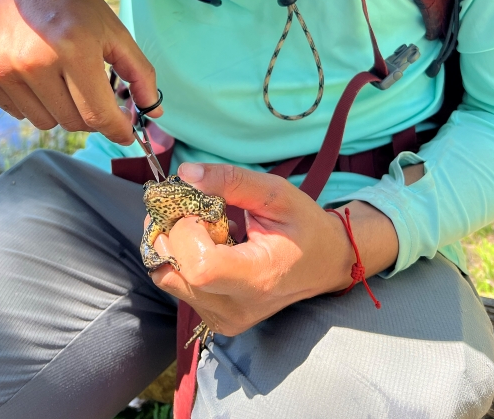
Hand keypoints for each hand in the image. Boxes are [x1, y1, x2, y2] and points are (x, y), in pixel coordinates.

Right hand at [0, 0, 160, 143]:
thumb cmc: (73, 2)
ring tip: (63, 77)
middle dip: (92, 115)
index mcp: (74, 47)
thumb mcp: (113, 30)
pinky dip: (36, 103)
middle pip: (74, 122)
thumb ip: (139, 72)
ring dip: (62, 110)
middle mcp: (35, 62)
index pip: (98, 114)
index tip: (126, 133)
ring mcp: (6, 69)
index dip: (117, 130)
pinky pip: (19, 113)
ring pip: (46, 123)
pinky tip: (38, 73)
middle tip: (94, 92)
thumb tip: (154, 111)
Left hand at [150, 163, 398, 335]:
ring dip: (175, 245)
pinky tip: (208, 246)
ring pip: (168, 278)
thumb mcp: (276, 193)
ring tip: (207, 229)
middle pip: (175, 272)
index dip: (187, 231)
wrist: (325, 263)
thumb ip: (231, 180)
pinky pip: (177, 285)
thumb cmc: (304, 226)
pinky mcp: (215, 319)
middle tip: (197, 210)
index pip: (199, 266)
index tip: (202, 207)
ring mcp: (225, 319)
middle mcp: (237, 308)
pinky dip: (181, 259)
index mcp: (258, 278)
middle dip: (173, 232)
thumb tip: (185, 174)